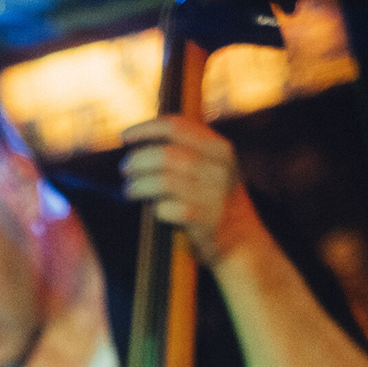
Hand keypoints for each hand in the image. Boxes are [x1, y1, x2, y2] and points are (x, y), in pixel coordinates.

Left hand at [119, 115, 265, 264]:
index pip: (176, 126)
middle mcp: (219, 167)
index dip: (146, 129)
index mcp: (219, 148)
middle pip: (166, 154)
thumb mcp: (212, 167)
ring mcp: (214, 194)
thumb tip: (141, 142)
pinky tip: (153, 210)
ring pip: (164, 180)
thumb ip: (187, 150)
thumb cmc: (215, 200)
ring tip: (129, 189)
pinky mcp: (205, 220)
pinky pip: (168, 208)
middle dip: (138, 160)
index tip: (124, 137)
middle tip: (125, 169)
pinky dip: (156, 208)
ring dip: (140, 184)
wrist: (243, 239)